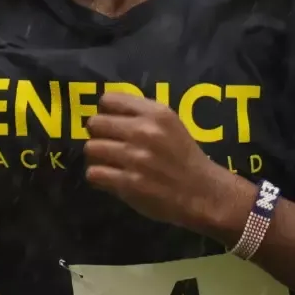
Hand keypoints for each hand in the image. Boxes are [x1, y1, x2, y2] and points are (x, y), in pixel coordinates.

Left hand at [84, 91, 251, 240]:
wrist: (203, 193)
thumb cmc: (184, 157)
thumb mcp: (170, 125)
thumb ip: (142, 114)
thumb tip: (105, 111)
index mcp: (156, 113)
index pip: (109, 100)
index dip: (105, 113)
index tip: (110, 123)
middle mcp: (144, 131)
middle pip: (95, 124)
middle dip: (98, 135)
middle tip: (107, 145)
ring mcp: (135, 158)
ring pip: (91, 148)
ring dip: (96, 157)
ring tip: (108, 163)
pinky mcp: (128, 183)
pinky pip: (93, 174)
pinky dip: (98, 177)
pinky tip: (109, 179)